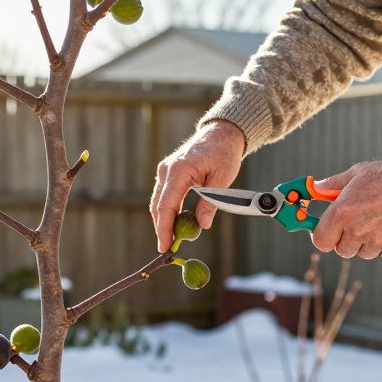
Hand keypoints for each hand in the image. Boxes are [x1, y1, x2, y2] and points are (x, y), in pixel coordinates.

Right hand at [150, 120, 244, 252]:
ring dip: (164, 220)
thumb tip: (202, 225)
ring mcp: (165, 170)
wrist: (221, 134)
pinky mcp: (168, 172)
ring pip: (158, 201)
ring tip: (172, 238)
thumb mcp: (223, 179)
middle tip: (168, 248)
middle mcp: (167, 169)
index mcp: (179, 170)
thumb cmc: (224, 154)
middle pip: (158, 205)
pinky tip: (175, 222)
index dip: (163, 228)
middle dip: (161, 228)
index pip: (166, 205)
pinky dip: (167, 210)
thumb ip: (211, 202)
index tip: (164, 246)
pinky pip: (163, 195)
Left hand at [312, 158, 381, 258]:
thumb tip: (316, 188)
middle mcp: (357, 231)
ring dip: (366, 242)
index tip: (328, 230)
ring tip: (378, 221)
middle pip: (341, 250)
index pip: (320, 241)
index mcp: (342, 213)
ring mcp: (377, 241)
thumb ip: (332, 184)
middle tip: (356, 223)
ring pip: (362, 253)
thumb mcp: (357, 173)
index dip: (323, 236)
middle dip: (346, 239)